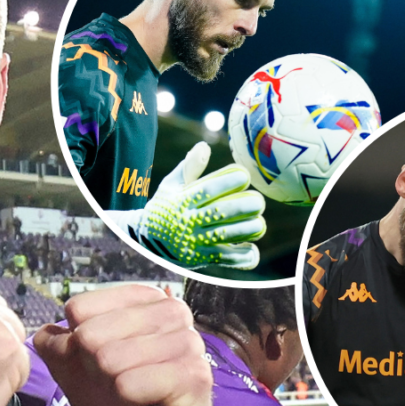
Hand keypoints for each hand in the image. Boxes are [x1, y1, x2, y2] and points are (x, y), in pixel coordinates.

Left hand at [33, 285, 213, 405]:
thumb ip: (56, 348)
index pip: (80, 307)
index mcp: (143, 299)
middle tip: (118, 382)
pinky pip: (130, 383)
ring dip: (110, 384)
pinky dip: (127, 398)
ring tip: (132, 392)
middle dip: (93, 368)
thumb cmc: (119, 402)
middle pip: (91, 332)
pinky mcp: (194, 374)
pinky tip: (145, 402)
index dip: (76, 344)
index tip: (98, 361)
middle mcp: (170, 310)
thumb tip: (45, 333)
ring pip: (110, 357)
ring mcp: (187, 340)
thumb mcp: (77, 372)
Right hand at [114, 142, 265, 269]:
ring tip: (258, 222)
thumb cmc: (165, 208)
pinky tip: (251, 249)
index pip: (208, 189)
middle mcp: (188, 221)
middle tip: (259, 201)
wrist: (146, 242)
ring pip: (227, 235)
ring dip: (249, 229)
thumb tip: (204, 146)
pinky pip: (226, 259)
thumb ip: (189, 166)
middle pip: (222, 212)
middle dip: (246, 205)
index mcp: (181, 200)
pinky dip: (243, 256)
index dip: (230, 181)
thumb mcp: (170, 185)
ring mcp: (194, 242)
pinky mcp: (200, 260)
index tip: (244, 176)